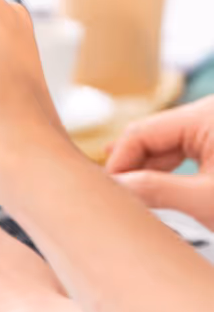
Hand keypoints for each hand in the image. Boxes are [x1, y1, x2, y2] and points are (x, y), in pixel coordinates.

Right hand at [106, 97, 213, 229]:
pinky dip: (163, 170)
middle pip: (148, 137)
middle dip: (129, 167)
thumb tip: (115, 188)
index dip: (118, 164)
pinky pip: (178, 150)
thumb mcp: (206, 199)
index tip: (107, 193)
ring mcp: (210, 124)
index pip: (140, 133)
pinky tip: (146, 185)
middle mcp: (206, 112)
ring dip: (144, 171)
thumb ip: (157, 190)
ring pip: (161, 145)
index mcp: (205, 115)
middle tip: (113, 198)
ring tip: (129, 197)